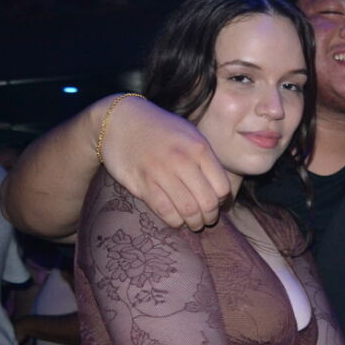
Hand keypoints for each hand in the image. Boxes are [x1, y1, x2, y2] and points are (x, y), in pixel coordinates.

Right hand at [99, 97, 230, 229]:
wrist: (121, 121)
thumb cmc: (160, 129)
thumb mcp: (190, 135)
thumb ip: (206, 159)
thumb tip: (221, 191)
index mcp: (199, 148)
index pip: (222, 187)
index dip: (223, 201)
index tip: (219, 204)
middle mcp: (182, 160)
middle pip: (207, 202)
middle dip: (210, 217)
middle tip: (208, 220)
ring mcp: (161, 173)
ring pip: (188, 210)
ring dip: (194, 223)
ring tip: (194, 223)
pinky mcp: (142, 184)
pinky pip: (165, 211)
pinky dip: (175, 221)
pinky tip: (176, 220)